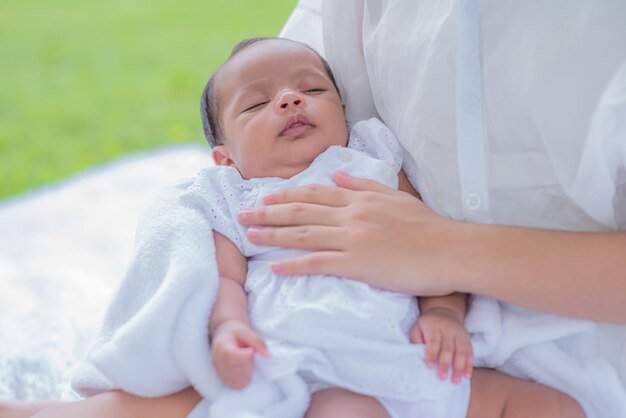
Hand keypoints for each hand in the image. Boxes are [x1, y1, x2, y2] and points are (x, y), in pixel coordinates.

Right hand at [211, 320, 268, 389]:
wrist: (224, 337)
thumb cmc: (235, 333)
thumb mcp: (246, 331)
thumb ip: (257, 342)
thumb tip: (268, 356)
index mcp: (220, 347)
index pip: (233, 357)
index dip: (246, 354)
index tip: (250, 349)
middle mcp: (217, 363)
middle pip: (238, 368)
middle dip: (248, 361)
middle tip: (247, 352)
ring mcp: (221, 374)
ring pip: (241, 378)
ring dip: (248, 369)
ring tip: (243, 358)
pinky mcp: (227, 382)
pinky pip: (241, 384)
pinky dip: (246, 376)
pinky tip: (243, 366)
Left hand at [238, 171, 465, 295]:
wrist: (450, 249)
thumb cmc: (427, 225)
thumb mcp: (395, 196)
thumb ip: (363, 184)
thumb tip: (337, 173)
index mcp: (359, 199)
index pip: (314, 193)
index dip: (286, 195)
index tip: (264, 197)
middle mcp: (351, 215)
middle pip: (300, 212)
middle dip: (267, 213)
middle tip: (241, 215)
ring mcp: (353, 238)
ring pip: (303, 234)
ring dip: (272, 234)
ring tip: (249, 235)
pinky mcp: (358, 263)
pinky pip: (318, 263)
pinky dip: (294, 265)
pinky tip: (275, 267)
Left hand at [410, 307, 472, 383]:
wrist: (444, 312)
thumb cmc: (428, 325)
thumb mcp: (418, 327)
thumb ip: (416, 339)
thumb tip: (416, 353)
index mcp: (434, 326)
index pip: (433, 341)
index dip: (432, 354)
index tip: (429, 366)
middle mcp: (448, 329)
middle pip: (448, 348)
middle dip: (445, 364)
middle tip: (442, 378)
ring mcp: (459, 334)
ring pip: (461, 351)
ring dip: (459, 367)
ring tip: (455, 381)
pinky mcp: (467, 338)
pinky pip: (470, 352)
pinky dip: (469, 365)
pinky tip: (466, 376)